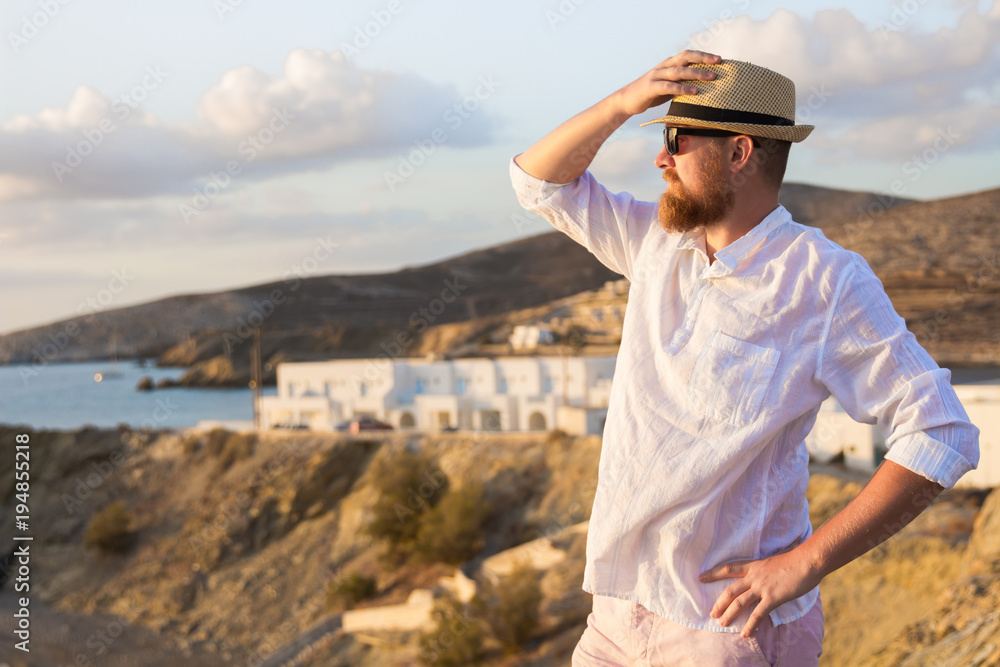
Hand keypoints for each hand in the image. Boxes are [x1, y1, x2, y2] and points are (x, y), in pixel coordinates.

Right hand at [615, 50, 721, 116]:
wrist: (626, 101)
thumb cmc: (650, 95)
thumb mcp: (668, 87)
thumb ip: (681, 83)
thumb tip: (701, 87)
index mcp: (669, 64)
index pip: (689, 55)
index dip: (704, 55)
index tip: (720, 59)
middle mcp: (664, 66)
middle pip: (686, 57)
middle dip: (703, 58)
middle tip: (719, 62)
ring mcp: (657, 76)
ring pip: (679, 71)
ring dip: (697, 73)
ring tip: (712, 77)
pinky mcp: (651, 87)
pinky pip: (669, 86)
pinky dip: (683, 88)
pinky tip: (695, 91)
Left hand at [698, 548, 821, 637]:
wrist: (806, 561)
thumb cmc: (793, 560)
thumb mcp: (772, 562)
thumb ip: (763, 571)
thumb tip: (761, 577)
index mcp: (753, 565)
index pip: (728, 568)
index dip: (713, 573)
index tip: (701, 577)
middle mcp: (754, 576)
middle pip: (730, 590)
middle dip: (719, 602)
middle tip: (711, 613)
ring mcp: (762, 587)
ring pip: (740, 603)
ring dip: (729, 614)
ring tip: (722, 624)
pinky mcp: (773, 598)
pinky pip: (758, 614)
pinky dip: (750, 625)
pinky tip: (745, 634)